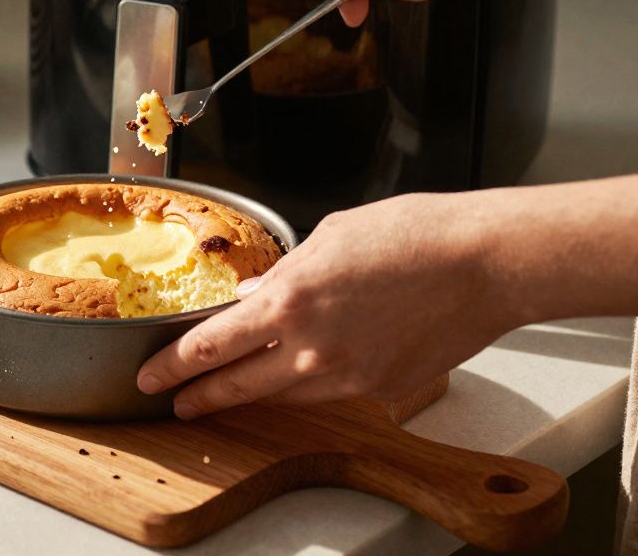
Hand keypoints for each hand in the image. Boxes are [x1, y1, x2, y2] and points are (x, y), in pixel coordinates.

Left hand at [136, 192, 519, 419]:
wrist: (486, 262)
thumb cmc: (413, 234)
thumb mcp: (331, 236)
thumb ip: (285, 272)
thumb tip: (254, 293)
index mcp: (289, 300)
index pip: (210, 345)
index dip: (174, 366)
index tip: (151, 378)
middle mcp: (311, 347)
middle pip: (237, 385)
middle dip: (199, 396)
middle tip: (176, 402)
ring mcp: (348, 376)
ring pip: (284, 394)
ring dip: (254, 391)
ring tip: (231, 388)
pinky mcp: (381, 390)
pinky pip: (333, 391)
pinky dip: (315, 380)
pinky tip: (313, 364)